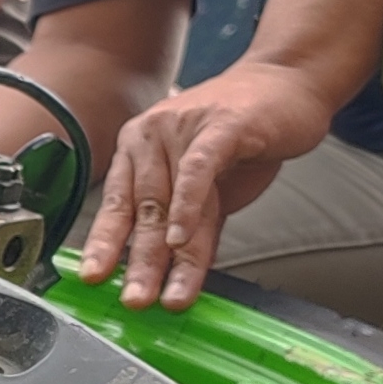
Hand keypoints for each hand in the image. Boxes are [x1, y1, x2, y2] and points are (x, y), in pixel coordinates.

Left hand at [78, 61, 335, 308]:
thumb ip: (193, 223)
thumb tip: (174, 272)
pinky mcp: (219, 126)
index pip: (117, 205)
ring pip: (168, 199)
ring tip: (164, 292)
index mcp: (138, 149)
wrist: (287, 83)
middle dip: (137, 262)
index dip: (106, 245)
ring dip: (165, 252)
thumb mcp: (212, 186)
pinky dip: (188, 205)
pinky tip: (182, 238)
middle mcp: (150, 137)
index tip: (95, 279)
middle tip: (132, 300)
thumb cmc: (246, 132)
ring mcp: (181, 128)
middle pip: (141, 210)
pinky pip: (197, 169)